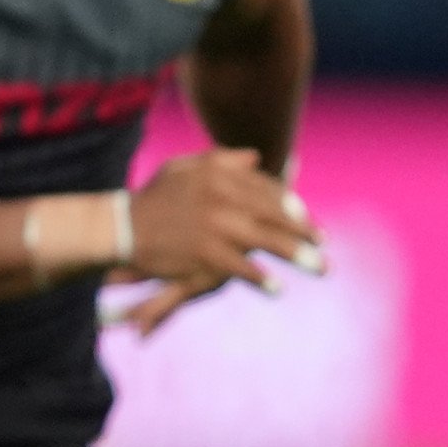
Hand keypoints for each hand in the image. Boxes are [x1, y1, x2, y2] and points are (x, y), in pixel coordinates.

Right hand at [114, 148, 323, 337]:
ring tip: (319, 267)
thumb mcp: (185, 168)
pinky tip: (276, 288)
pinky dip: (261, 279)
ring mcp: (215, 226)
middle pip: (275, 214)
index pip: (265, 188)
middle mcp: (221, 196)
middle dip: (304, 230)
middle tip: (325, 242)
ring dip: (297, 256)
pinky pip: (242, 268)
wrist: (122, 227)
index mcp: (219, 173)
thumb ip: (222, 160)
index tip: (306, 217)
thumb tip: (257, 158)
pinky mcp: (206, 254)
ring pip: (266, 241)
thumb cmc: (154, 198)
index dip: (290, 204)